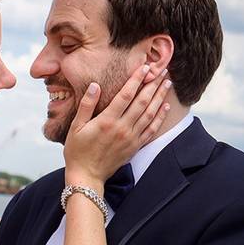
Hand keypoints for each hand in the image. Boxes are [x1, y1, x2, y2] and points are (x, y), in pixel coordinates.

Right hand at [63, 64, 171, 186]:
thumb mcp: (76, 126)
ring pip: (150, 113)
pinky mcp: (135, 146)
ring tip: (167, 84)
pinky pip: (151, 129)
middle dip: (153, 84)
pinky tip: (165, 106)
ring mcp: (131, 138)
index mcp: (107, 120)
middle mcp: (122, 128)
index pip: (126, 94)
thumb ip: (86, 105)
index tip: (145, 67)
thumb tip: (95, 85)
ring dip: (160, 97)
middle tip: (163, 71)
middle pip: (142, 101)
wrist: (87, 176)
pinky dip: (160, 117)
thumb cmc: (78, 151)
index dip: (137, 79)